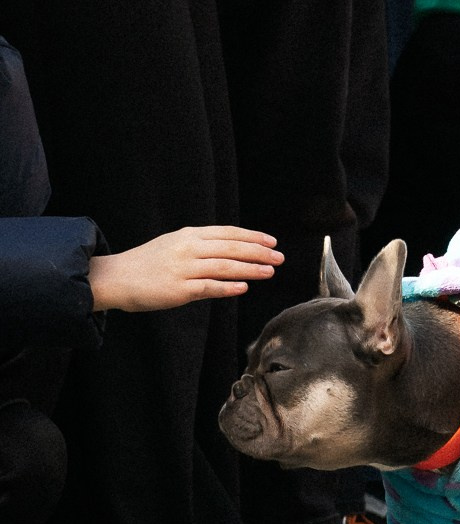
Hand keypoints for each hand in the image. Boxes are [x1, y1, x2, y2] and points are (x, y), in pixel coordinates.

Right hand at [88, 226, 282, 312]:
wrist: (116, 277)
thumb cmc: (148, 263)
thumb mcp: (174, 244)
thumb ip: (200, 245)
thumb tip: (231, 250)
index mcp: (188, 235)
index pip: (228, 233)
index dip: (252, 237)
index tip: (272, 242)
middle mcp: (188, 248)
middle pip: (231, 248)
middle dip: (259, 253)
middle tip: (279, 258)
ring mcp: (183, 269)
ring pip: (224, 266)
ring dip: (250, 269)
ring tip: (269, 272)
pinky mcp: (178, 290)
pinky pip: (208, 288)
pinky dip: (228, 287)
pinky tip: (244, 287)